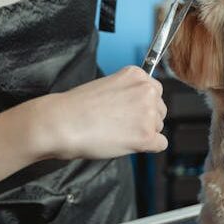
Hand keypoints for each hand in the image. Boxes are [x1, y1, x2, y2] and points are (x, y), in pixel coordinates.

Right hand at [21, 66, 167, 160]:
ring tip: (118, 132)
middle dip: (145, 118)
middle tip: (120, 123)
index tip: (127, 110)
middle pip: (160, 110)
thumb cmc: (77, 107)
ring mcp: (148, 113)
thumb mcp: (107, 85)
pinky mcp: (146, 136)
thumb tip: (141, 105)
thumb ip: (129, 91)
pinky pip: (161, 144)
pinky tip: (128, 144)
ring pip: (159, 127)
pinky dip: (147, 148)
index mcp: (137, 75)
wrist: (62, 123)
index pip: (155, 91)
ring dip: (143, 132)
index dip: (141, 104)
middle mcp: (147, 91)